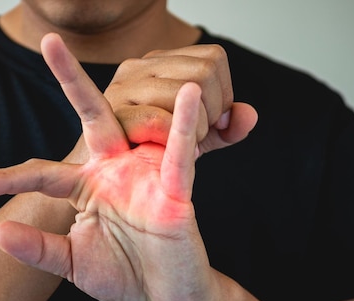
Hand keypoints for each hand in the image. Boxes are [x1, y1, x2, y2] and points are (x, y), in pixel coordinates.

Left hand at [0, 33, 234, 300]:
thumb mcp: (71, 264)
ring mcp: (145, 175)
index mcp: (89, 187)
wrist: (169, 299)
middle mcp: (116, 171)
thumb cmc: (125, 278)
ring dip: (121, 84)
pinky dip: (183, 124)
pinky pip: (181, 152)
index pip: (42, 173)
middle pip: (92, 117)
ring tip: (98, 53)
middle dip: (70, 77)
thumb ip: (38, 248)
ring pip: (137, 121)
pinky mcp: (176, 189)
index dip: (6, 178)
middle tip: (50, 39)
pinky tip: (188, 92)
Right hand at [105, 43, 257, 155]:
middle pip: (204, 73)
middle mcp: (139, 66)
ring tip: (174, 146)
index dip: (222, 96)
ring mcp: (123, 85)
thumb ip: (226, 128)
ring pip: (187, 90)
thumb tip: (247, 115)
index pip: (213, 59)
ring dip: (192, 129)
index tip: (209, 124)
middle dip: (210, 113)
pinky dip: (171, 139)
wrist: (105, 188)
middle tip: (191, 138)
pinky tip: (163, 151)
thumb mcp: (196, 141)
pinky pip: (159, 119)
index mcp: (159, 63)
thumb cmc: (148, 157)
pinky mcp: (111, 113)